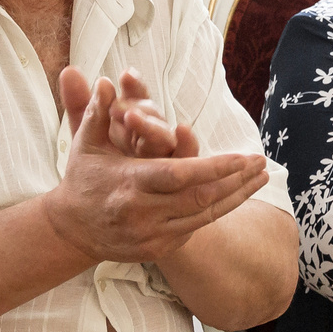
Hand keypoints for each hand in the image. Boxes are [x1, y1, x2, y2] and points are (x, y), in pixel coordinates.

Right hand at [45, 68, 267, 261]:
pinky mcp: (157, 250)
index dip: (214, 167)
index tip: (242, 157)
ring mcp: (151, 235)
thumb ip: (97, 112)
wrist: (70, 230)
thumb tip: (105, 81)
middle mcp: (142, 213)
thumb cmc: (82, 177)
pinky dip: (215, 211)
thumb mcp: (85, 143)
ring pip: (204, 216)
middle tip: (262, 163)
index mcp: (128, 183)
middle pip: (201, 198)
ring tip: (260, 178)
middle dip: (237, 181)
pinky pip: (195, 229)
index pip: (179, 175)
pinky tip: (236, 195)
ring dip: (236, 197)